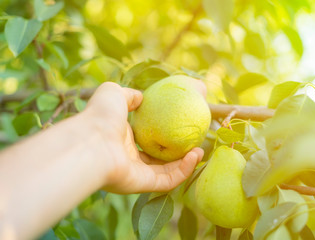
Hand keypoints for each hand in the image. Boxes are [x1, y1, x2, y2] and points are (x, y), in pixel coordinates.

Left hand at [84, 82, 203, 193]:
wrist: (90, 142)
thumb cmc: (101, 116)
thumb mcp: (114, 94)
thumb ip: (129, 95)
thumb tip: (142, 98)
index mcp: (121, 138)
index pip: (145, 139)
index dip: (163, 135)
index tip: (180, 127)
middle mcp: (128, 158)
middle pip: (157, 159)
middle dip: (177, 153)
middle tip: (195, 143)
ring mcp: (135, 173)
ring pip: (166, 172)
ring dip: (185, 163)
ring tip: (201, 151)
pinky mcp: (141, 185)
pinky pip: (168, 180)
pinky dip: (184, 170)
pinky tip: (195, 157)